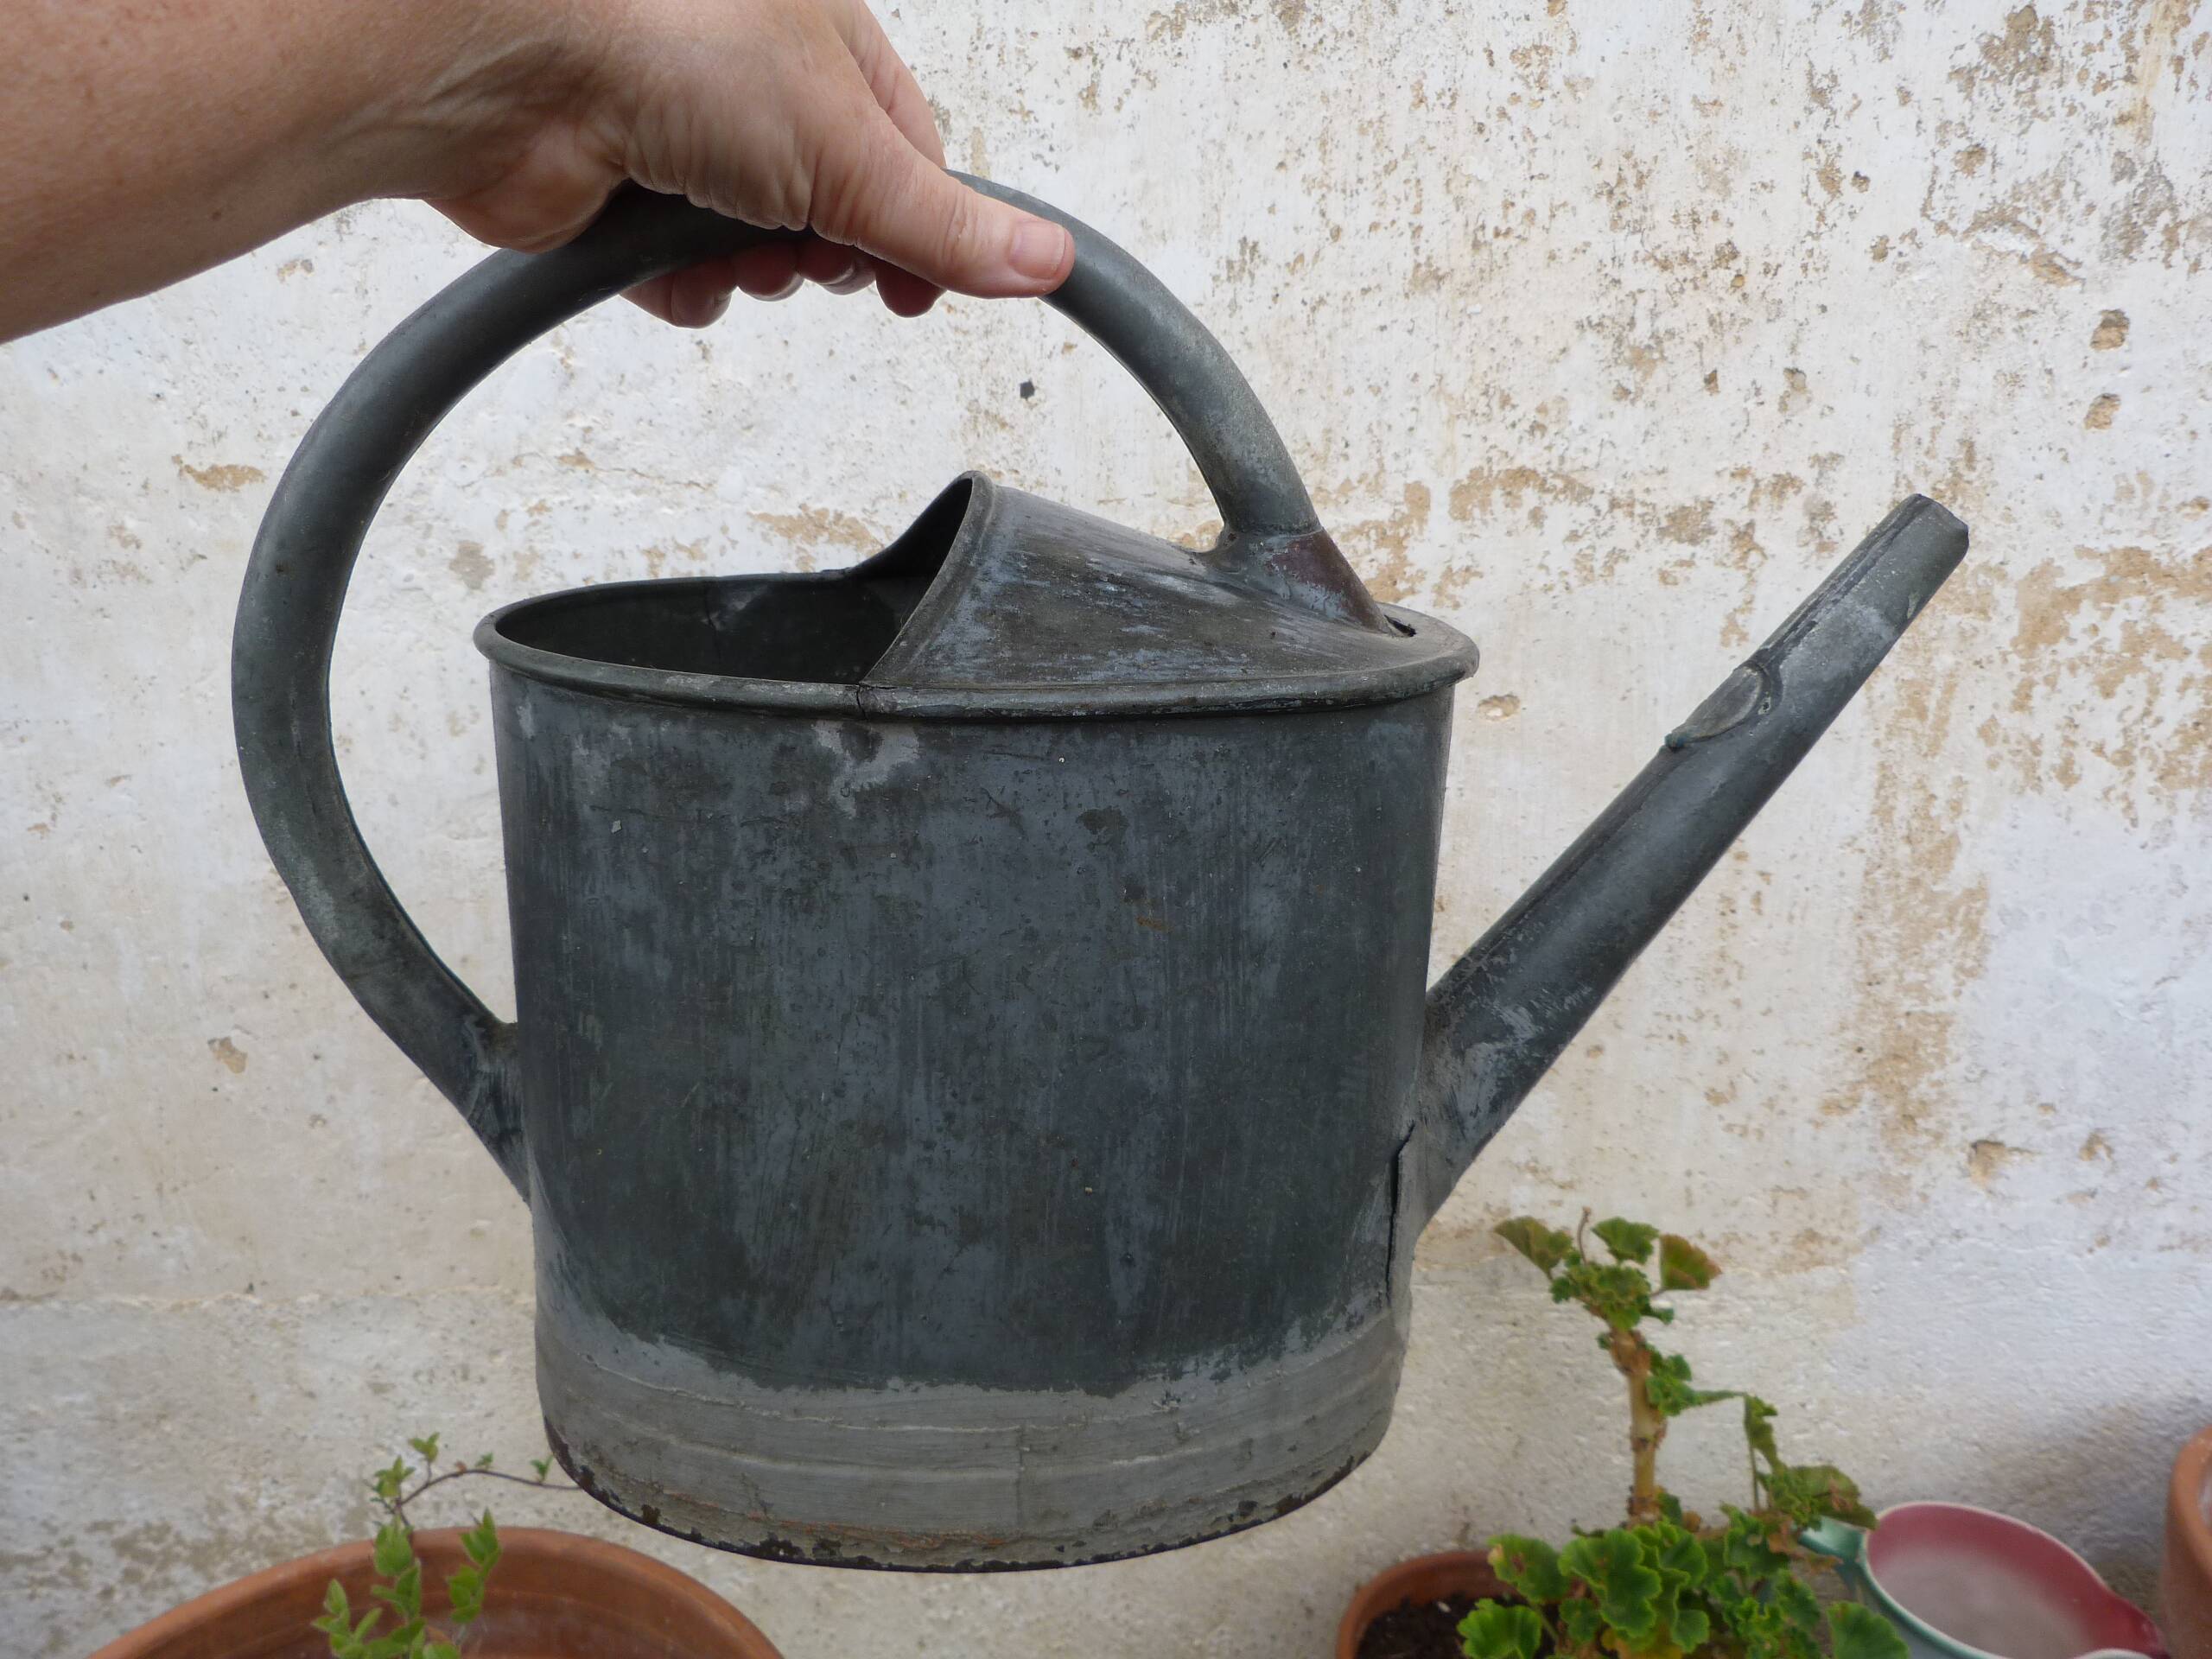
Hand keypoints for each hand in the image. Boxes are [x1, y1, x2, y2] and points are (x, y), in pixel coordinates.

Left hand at [419, 0, 1072, 323]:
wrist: (509, 61)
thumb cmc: (665, 36)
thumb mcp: (847, 144)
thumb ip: (945, 222)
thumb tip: (1044, 262)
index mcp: (827, 45)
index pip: (912, 159)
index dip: (927, 232)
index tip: (924, 287)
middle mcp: (754, 88)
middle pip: (838, 214)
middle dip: (828, 252)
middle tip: (810, 249)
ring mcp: (683, 143)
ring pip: (758, 254)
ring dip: (750, 270)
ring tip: (721, 239)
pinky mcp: (619, 202)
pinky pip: (680, 277)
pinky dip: (679, 284)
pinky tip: (660, 254)